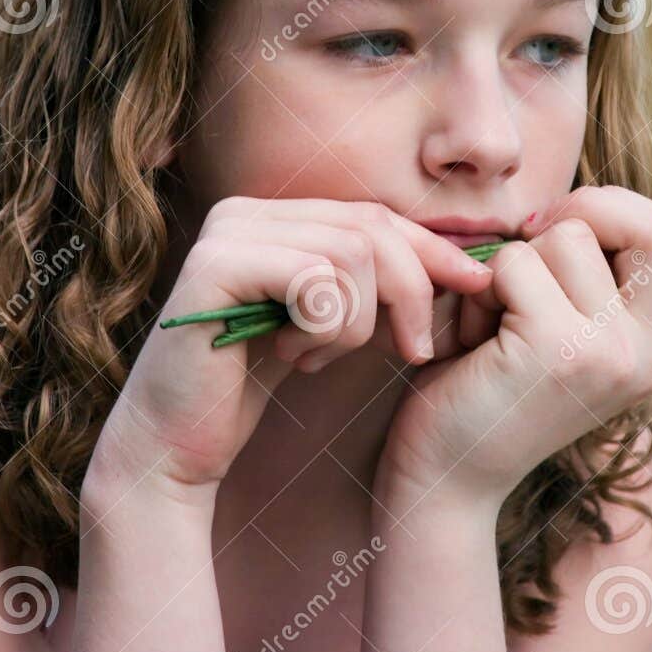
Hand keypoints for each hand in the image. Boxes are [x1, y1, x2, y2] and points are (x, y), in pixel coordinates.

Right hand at [96, 197, 494, 495]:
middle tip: (412, 349)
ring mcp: (226, 232)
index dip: (433, 251)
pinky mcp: (215, 266)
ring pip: (352, 255)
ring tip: (316, 356)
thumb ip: (375, 285)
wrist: (177, 440)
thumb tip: (465, 265)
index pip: (376, 216)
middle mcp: (245, 210)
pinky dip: (324, 328)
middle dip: (411, 292)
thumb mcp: (331, 323)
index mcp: (273, 213)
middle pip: (372, 228)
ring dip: (356, 323)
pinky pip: (315, 280)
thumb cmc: (254, 381)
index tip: (475, 288)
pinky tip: (291, 354)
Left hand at [378, 186, 651, 507]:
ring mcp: (609, 353)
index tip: (558, 240)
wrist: (444, 480)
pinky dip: (483, 291)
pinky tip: (473, 344)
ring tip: (494, 324)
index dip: (617, 212)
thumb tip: (577, 201)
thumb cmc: (487, 387)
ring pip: (565, 237)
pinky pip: (517, 265)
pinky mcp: (558, 351)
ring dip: (513, 266)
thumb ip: (586, 271)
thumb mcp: (557, 323)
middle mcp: (646, 352)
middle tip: (521, 272)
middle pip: (633, 221)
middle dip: (566, 224)